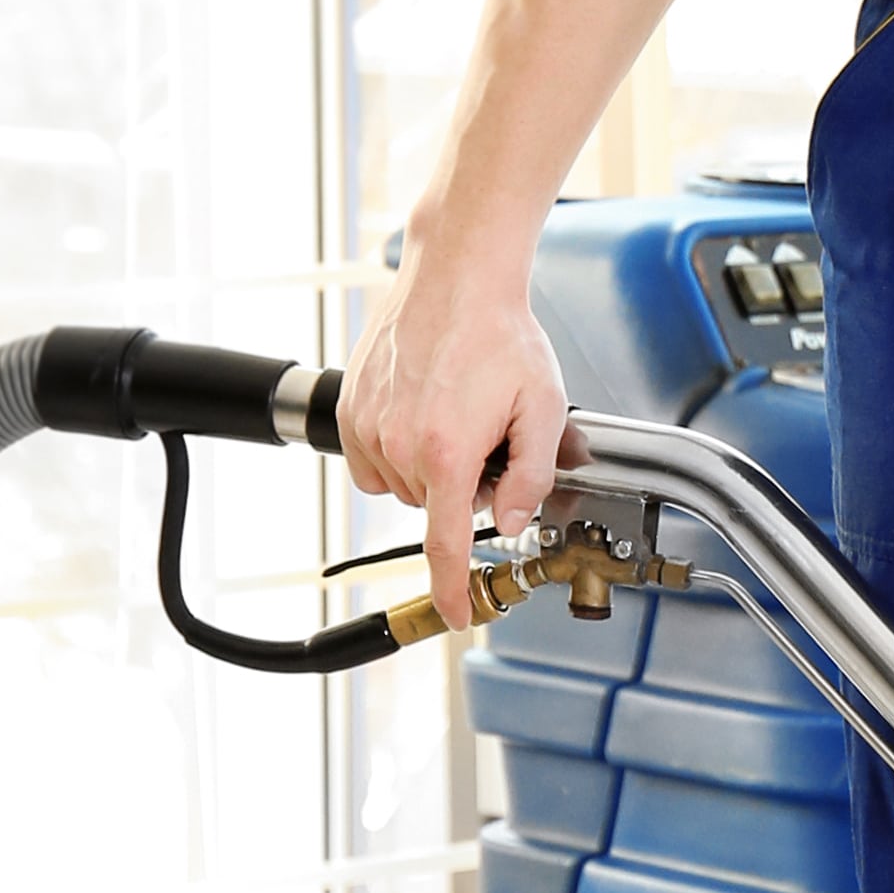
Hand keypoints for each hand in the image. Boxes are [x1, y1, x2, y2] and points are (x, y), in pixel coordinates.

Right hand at [334, 248, 572, 630]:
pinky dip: (397, 451)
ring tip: (456, 412)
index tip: (455, 615)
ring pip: (402, 485)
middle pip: (433, 506)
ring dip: (431, 467)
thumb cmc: (501, 334)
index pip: (446, 544)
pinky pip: (373, 460)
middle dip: (462, 487)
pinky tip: (423, 413)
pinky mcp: (350, 408)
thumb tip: (513, 521)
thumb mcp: (543, 408)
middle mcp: (399, 444)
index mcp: (447, 452)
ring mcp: (367, 426)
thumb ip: (531, 476)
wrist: (457, 277)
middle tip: (487, 436)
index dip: (452, 589)